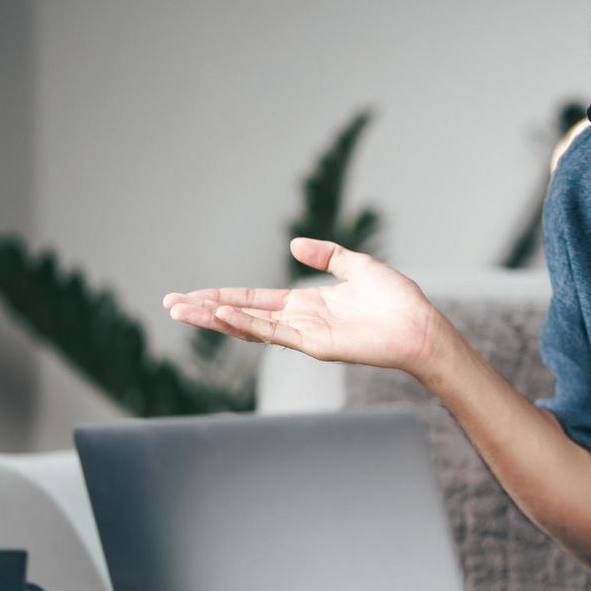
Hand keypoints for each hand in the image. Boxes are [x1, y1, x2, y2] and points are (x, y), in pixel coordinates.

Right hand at [162, 238, 444, 373]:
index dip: (221, 295)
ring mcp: (304, 335)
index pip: (253, 299)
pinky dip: (248, 323)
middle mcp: (299, 321)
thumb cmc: (396, 300)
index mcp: (305, 304)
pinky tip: (224, 314)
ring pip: (250, 326)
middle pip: (242, 314)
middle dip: (205, 310)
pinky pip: (274, 333)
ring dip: (216, 318)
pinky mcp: (315, 345)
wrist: (420, 325)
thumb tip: (294, 244)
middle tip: (170, 305)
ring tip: (184, 310)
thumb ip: (326, 255)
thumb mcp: (357, 266)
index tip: (190, 294)